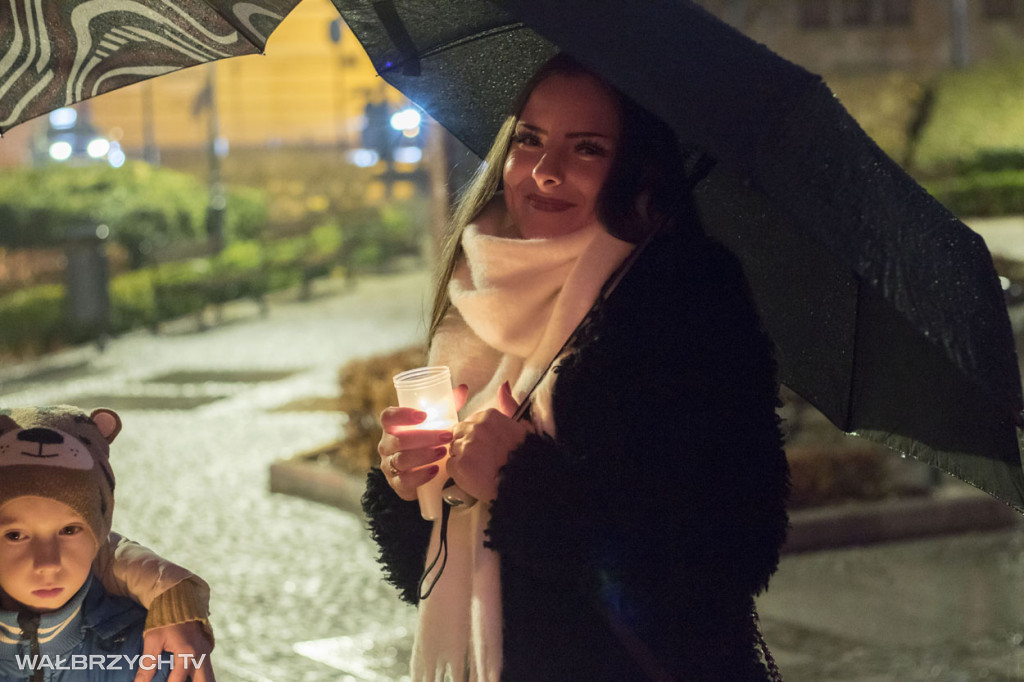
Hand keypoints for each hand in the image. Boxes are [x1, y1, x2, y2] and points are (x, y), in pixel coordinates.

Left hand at [135, 621, 214, 681]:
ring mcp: (206, 652)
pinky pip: (207, 670)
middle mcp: (201, 655)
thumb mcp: (152, 640)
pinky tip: (190, 680)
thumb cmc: (164, 620)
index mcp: (187, 653)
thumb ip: (148, 664)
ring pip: (209, 677)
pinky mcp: (207, 650)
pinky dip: (200, 678)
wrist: (179, 600)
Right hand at [378, 384, 468, 499]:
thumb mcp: (436, 424)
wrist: (420, 472)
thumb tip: (463, 388)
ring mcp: (389, 465)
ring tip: (443, 452)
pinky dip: (420, 476)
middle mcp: (387, 445)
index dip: (402, 415)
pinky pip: (404, 481)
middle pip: (399, 440)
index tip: (423, 415)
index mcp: (393, 427)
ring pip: (402, 460)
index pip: (388, 417)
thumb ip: (447, 406)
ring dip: (424, 455)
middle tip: (446, 437)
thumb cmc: (428, 441)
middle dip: (424, 437)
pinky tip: (434, 471)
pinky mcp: (396, 484)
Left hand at [448, 382, 530, 501]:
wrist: (526, 482)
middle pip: (457, 436)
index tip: (488, 448)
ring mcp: (466, 446)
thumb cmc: (525, 455)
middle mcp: (475, 428)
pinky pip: (451, 467)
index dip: (476, 438)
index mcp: (488, 416)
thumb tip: (503, 385)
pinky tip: (475, 478)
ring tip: (481, 470)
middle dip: (466, 447)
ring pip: (453, 451)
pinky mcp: (459, 465)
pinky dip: (459, 474)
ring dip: (462, 460)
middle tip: (483, 460)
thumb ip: (509, 404)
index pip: (468, 424)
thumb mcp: (522, 425)